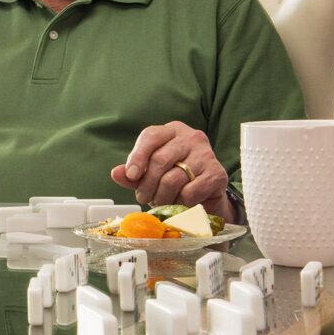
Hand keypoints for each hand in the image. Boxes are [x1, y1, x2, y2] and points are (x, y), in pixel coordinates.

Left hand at [110, 122, 230, 215]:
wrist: (206, 196)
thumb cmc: (176, 179)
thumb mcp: (150, 174)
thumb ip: (133, 173)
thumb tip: (116, 173)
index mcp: (172, 131)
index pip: (151, 136)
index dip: (137, 157)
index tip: (131, 176)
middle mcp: (191, 137)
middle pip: (160, 160)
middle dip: (147, 184)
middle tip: (143, 197)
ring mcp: (206, 154)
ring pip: (173, 179)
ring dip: (161, 197)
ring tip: (160, 202)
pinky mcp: (217, 174)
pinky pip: (189, 192)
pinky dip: (181, 203)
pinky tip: (181, 203)